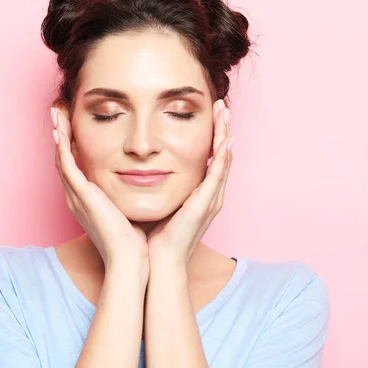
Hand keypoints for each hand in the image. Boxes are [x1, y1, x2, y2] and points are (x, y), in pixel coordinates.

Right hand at [52, 108, 149, 272]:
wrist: (129, 259)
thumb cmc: (133, 240)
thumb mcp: (127, 210)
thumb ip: (127, 195)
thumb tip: (143, 181)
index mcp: (86, 200)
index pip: (75, 166)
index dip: (72, 145)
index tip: (74, 125)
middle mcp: (77, 197)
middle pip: (64, 159)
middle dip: (61, 134)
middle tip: (59, 112)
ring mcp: (76, 196)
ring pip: (62, 158)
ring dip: (59, 135)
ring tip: (57, 113)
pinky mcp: (81, 196)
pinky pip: (67, 165)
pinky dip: (62, 146)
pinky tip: (60, 130)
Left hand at [146, 99, 233, 266]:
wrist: (158, 262)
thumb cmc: (154, 238)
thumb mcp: (158, 204)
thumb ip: (157, 187)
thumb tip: (141, 170)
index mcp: (199, 195)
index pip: (209, 159)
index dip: (211, 135)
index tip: (209, 114)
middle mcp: (210, 196)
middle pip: (221, 155)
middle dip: (222, 128)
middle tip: (222, 105)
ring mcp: (210, 200)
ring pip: (223, 160)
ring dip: (225, 134)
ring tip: (225, 112)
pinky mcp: (205, 205)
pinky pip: (217, 175)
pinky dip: (222, 157)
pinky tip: (225, 139)